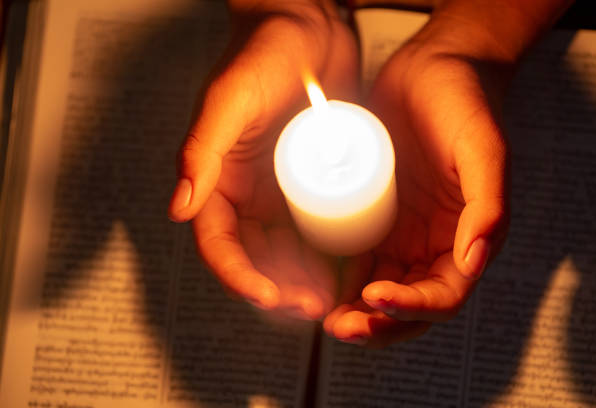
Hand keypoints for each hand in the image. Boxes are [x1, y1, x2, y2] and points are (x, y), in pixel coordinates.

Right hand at [168, 1, 358, 318]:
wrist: (310, 26)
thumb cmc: (263, 51)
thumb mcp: (229, 98)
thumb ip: (202, 150)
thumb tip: (179, 206)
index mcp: (217, 178)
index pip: (219, 242)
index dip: (239, 275)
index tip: (269, 296)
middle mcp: (246, 192)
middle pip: (255, 258)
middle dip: (278, 289)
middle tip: (310, 307)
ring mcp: (280, 192)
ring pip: (287, 253)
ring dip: (304, 281)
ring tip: (331, 300)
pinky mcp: (312, 186)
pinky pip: (317, 230)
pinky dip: (327, 256)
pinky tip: (348, 270)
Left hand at [324, 18, 511, 346]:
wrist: (434, 66)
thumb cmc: (465, 103)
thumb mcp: (484, 148)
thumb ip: (488, 205)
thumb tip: (473, 261)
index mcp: (465, 237)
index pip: (442, 294)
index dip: (412, 307)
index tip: (376, 296)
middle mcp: (433, 244)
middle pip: (407, 306)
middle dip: (376, 324)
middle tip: (341, 326)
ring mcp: (401, 233)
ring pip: (378, 291)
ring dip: (354, 312)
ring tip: (324, 317)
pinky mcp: (373, 217)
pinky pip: (356, 258)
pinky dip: (340, 280)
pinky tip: (317, 283)